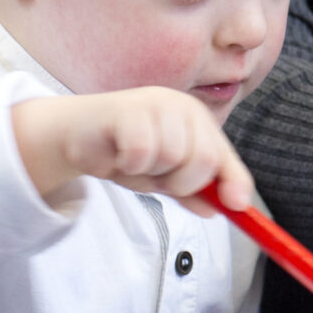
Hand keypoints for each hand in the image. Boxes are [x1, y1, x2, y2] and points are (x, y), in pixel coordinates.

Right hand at [11, 89, 255, 214]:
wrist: (76, 135)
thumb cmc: (124, 152)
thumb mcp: (164, 176)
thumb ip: (194, 191)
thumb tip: (223, 209)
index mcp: (197, 120)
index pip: (223, 155)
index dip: (233, 181)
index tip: (236, 206)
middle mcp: (182, 106)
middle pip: (204, 159)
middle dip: (181, 183)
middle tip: (156, 178)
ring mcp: (156, 102)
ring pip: (173, 158)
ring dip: (150, 173)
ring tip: (133, 163)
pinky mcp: (128, 108)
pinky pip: (142, 153)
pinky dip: (130, 165)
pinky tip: (119, 155)